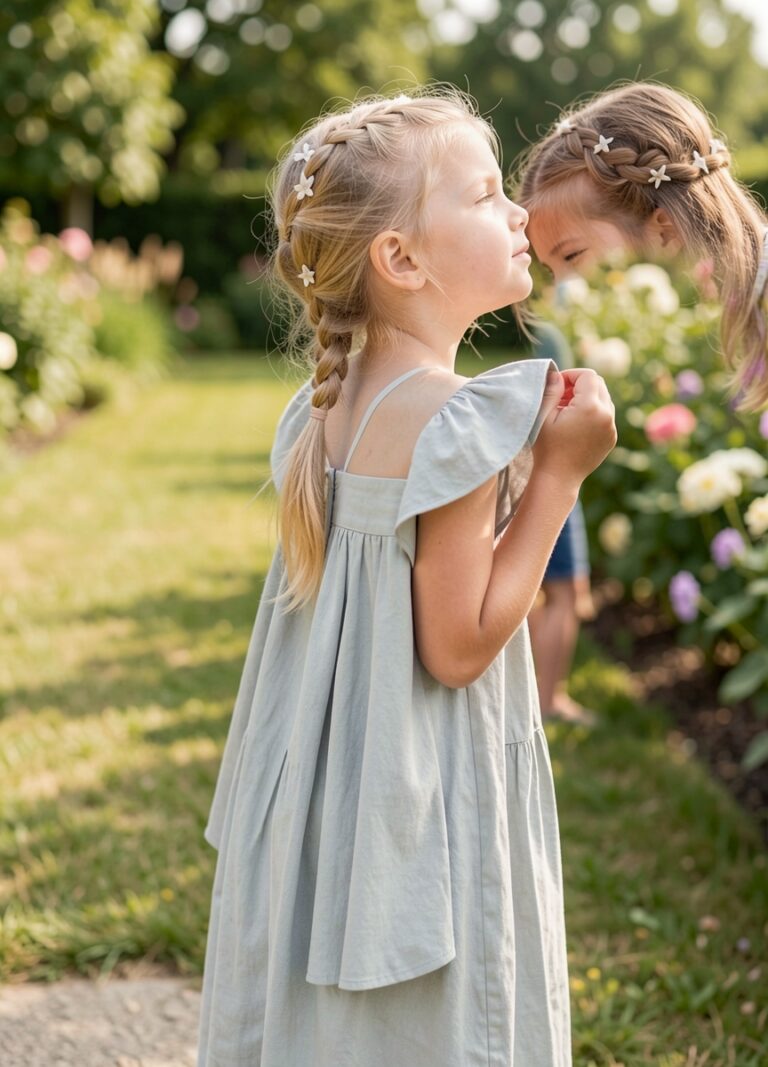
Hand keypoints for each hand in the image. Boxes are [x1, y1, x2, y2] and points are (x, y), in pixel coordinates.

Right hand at [532, 368, 616, 484]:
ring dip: (587, 398)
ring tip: (566, 411)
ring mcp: (611, 427)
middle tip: (560, 398)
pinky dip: (593, 412)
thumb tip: (556, 374)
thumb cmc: (546, 447)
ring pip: (604, 398)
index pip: (587, 375)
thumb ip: (550, 390)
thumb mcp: (542, 415)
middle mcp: (606, 415)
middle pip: (599, 383)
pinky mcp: (611, 437)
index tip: (556, 386)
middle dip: (580, 385)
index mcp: (590, 407)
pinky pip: (606, 414)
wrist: (558, 478)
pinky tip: (575, 425)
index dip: (571, 375)